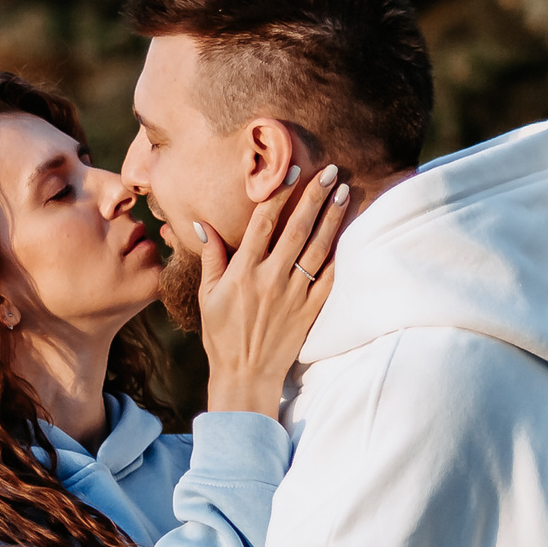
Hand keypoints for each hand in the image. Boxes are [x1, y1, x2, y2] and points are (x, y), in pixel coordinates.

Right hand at [196, 162, 351, 418]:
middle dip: (314, 196)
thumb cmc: (222, 335)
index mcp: (243, 271)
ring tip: (343, 191)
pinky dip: (338, 255)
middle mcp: (270, 279)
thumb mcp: (208, 296)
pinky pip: (328, 278)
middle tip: (329, 171)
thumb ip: (211, 258)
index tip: (293, 170)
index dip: (279, 194)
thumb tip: (200, 224)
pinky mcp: (310, 311)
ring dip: (332, 218)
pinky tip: (347, 233)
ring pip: (317, 248)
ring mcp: (294, 295)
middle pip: (297, 228)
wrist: (246, 375)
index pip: (263, 223)